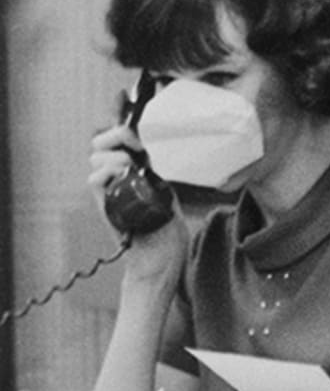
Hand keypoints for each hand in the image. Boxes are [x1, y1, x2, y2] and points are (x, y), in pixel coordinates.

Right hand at [88, 123, 187, 281]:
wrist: (159, 262)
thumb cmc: (168, 234)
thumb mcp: (171, 197)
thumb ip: (163, 179)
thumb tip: (174, 158)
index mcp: (136, 173)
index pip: (122, 142)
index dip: (125, 128)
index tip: (140, 128)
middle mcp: (119, 178)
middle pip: (103, 144)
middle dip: (116, 135)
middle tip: (135, 143)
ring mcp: (110, 190)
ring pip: (97, 158)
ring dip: (114, 154)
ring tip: (130, 165)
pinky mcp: (104, 204)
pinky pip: (94, 179)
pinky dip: (105, 171)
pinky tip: (120, 174)